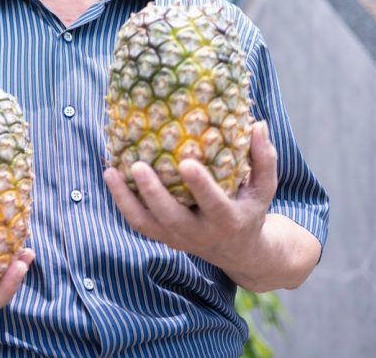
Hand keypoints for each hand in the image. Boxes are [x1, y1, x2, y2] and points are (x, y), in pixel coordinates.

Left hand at [103, 122, 277, 275]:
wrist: (240, 252)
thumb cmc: (250, 209)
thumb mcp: (264, 188)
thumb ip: (264, 158)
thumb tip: (258, 124)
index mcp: (227, 220)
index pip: (214, 203)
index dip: (200, 185)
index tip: (186, 162)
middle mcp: (200, 233)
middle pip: (171, 216)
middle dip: (153, 192)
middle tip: (137, 165)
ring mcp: (177, 237)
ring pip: (146, 223)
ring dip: (125, 198)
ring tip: (110, 171)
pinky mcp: (162, 237)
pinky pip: (137, 222)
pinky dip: (121, 201)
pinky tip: (110, 175)